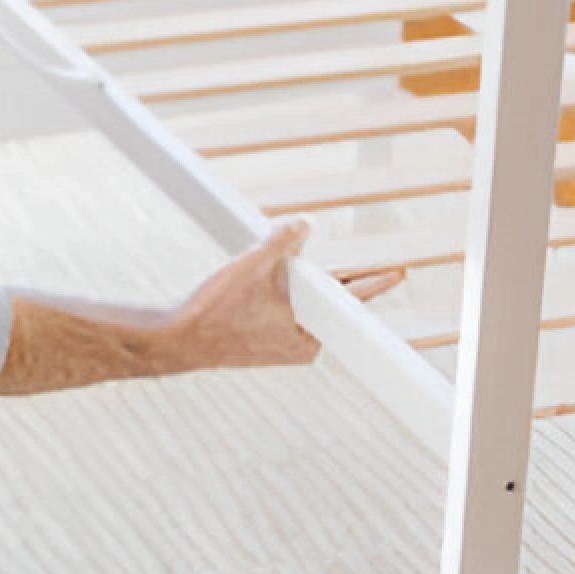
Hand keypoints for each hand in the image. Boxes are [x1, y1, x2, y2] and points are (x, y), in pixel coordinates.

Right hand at [157, 224, 405, 373]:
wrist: (178, 339)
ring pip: (306, 307)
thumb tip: (304, 226)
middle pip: (328, 303)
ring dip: (304, 284)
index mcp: (308, 335)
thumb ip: (283, 242)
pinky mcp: (266, 344)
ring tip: (291, 262)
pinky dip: (286, 293)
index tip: (397, 272)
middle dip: (334, 278)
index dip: (373, 282)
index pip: (349, 302)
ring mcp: (283, 347)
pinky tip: (273, 278)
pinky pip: (288, 313)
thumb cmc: (213, 313)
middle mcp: (301, 346)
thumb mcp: (253, 266)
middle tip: (347, 260)